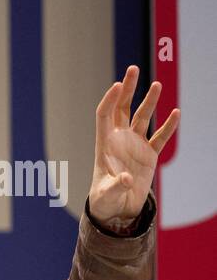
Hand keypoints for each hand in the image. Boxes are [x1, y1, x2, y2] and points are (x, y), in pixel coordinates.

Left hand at [88, 64, 179, 226]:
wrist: (117, 210)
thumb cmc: (105, 201)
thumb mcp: (106, 195)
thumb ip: (116, 186)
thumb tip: (127, 180)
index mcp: (103, 145)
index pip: (104, 115)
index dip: (110, 100)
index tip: (118, 85)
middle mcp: (119, 140)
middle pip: (122, 108)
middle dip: (127, 89)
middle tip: (133, 69)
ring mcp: (134, 145)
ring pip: (143, 118)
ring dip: (149, 101)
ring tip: (156, 84)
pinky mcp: (149, 154)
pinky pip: (160, 137)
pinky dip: (168, 126)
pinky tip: (176, 113)